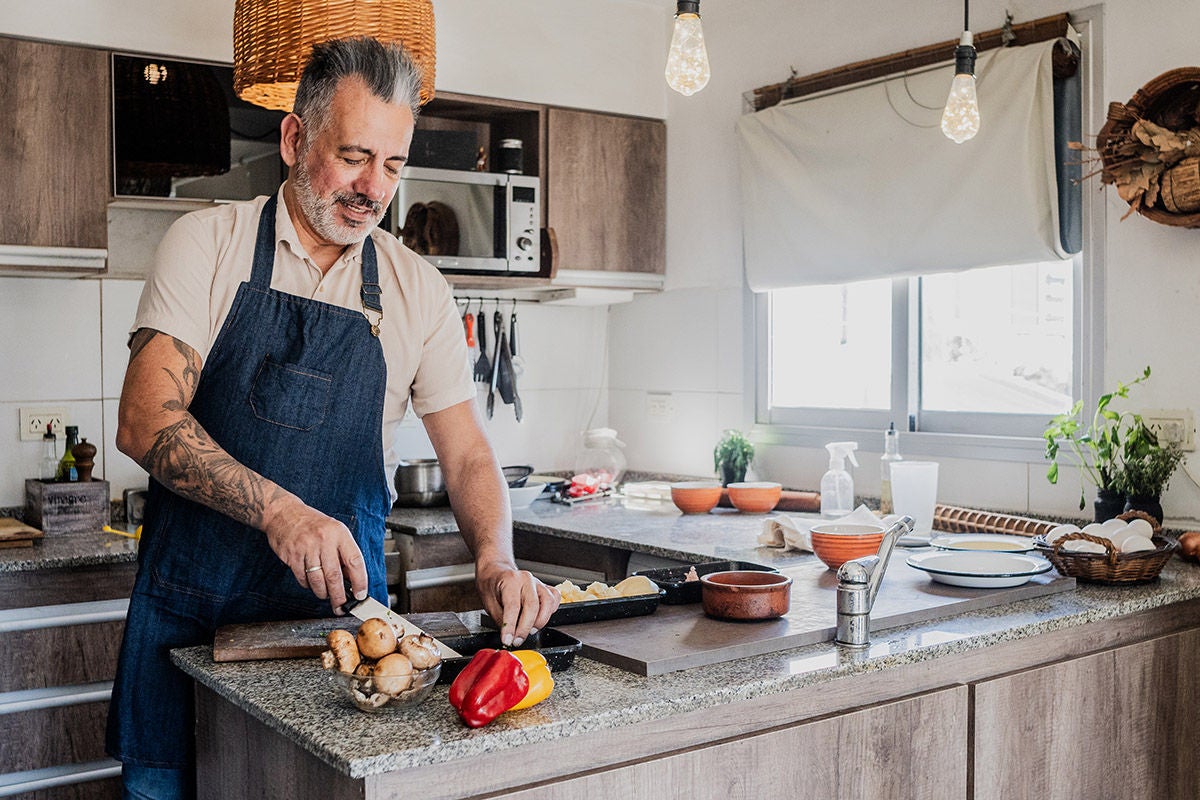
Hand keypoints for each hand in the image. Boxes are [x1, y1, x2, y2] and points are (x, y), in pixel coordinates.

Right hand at [262, 497, 368, 612]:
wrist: (284, 513)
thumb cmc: (313, 524)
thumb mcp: (335, 531)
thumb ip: (344, 553)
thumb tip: (352, 579)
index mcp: (339, 533)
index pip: (355, 561)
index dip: (360, 581)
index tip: (360, 595)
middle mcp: (324, 540)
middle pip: (335, 576)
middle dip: (339, 597)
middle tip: (341, 607)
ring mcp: (306, 548)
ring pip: (318, 581)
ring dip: (323, 594)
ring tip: (325, 595)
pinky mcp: (292, 556)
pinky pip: (303, 579)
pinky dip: (308, 586)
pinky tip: (311, 583)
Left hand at [476, 561, 559, 646]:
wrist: (496, 572)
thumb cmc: (492, 585)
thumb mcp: (489, 604)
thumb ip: (501, 620)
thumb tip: (510, 637)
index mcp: (510, 580)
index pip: (513, 606)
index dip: (511, 627)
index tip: (507, 640)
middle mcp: (526, 579)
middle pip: (532, 606)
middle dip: (525, 628)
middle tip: (517, 640)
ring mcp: (538, 582)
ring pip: (548, 602)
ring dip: (540, 621)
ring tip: (530, 630)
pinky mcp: (545, 587)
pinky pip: (555, 598)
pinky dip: (550, 611)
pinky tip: (540, 618)